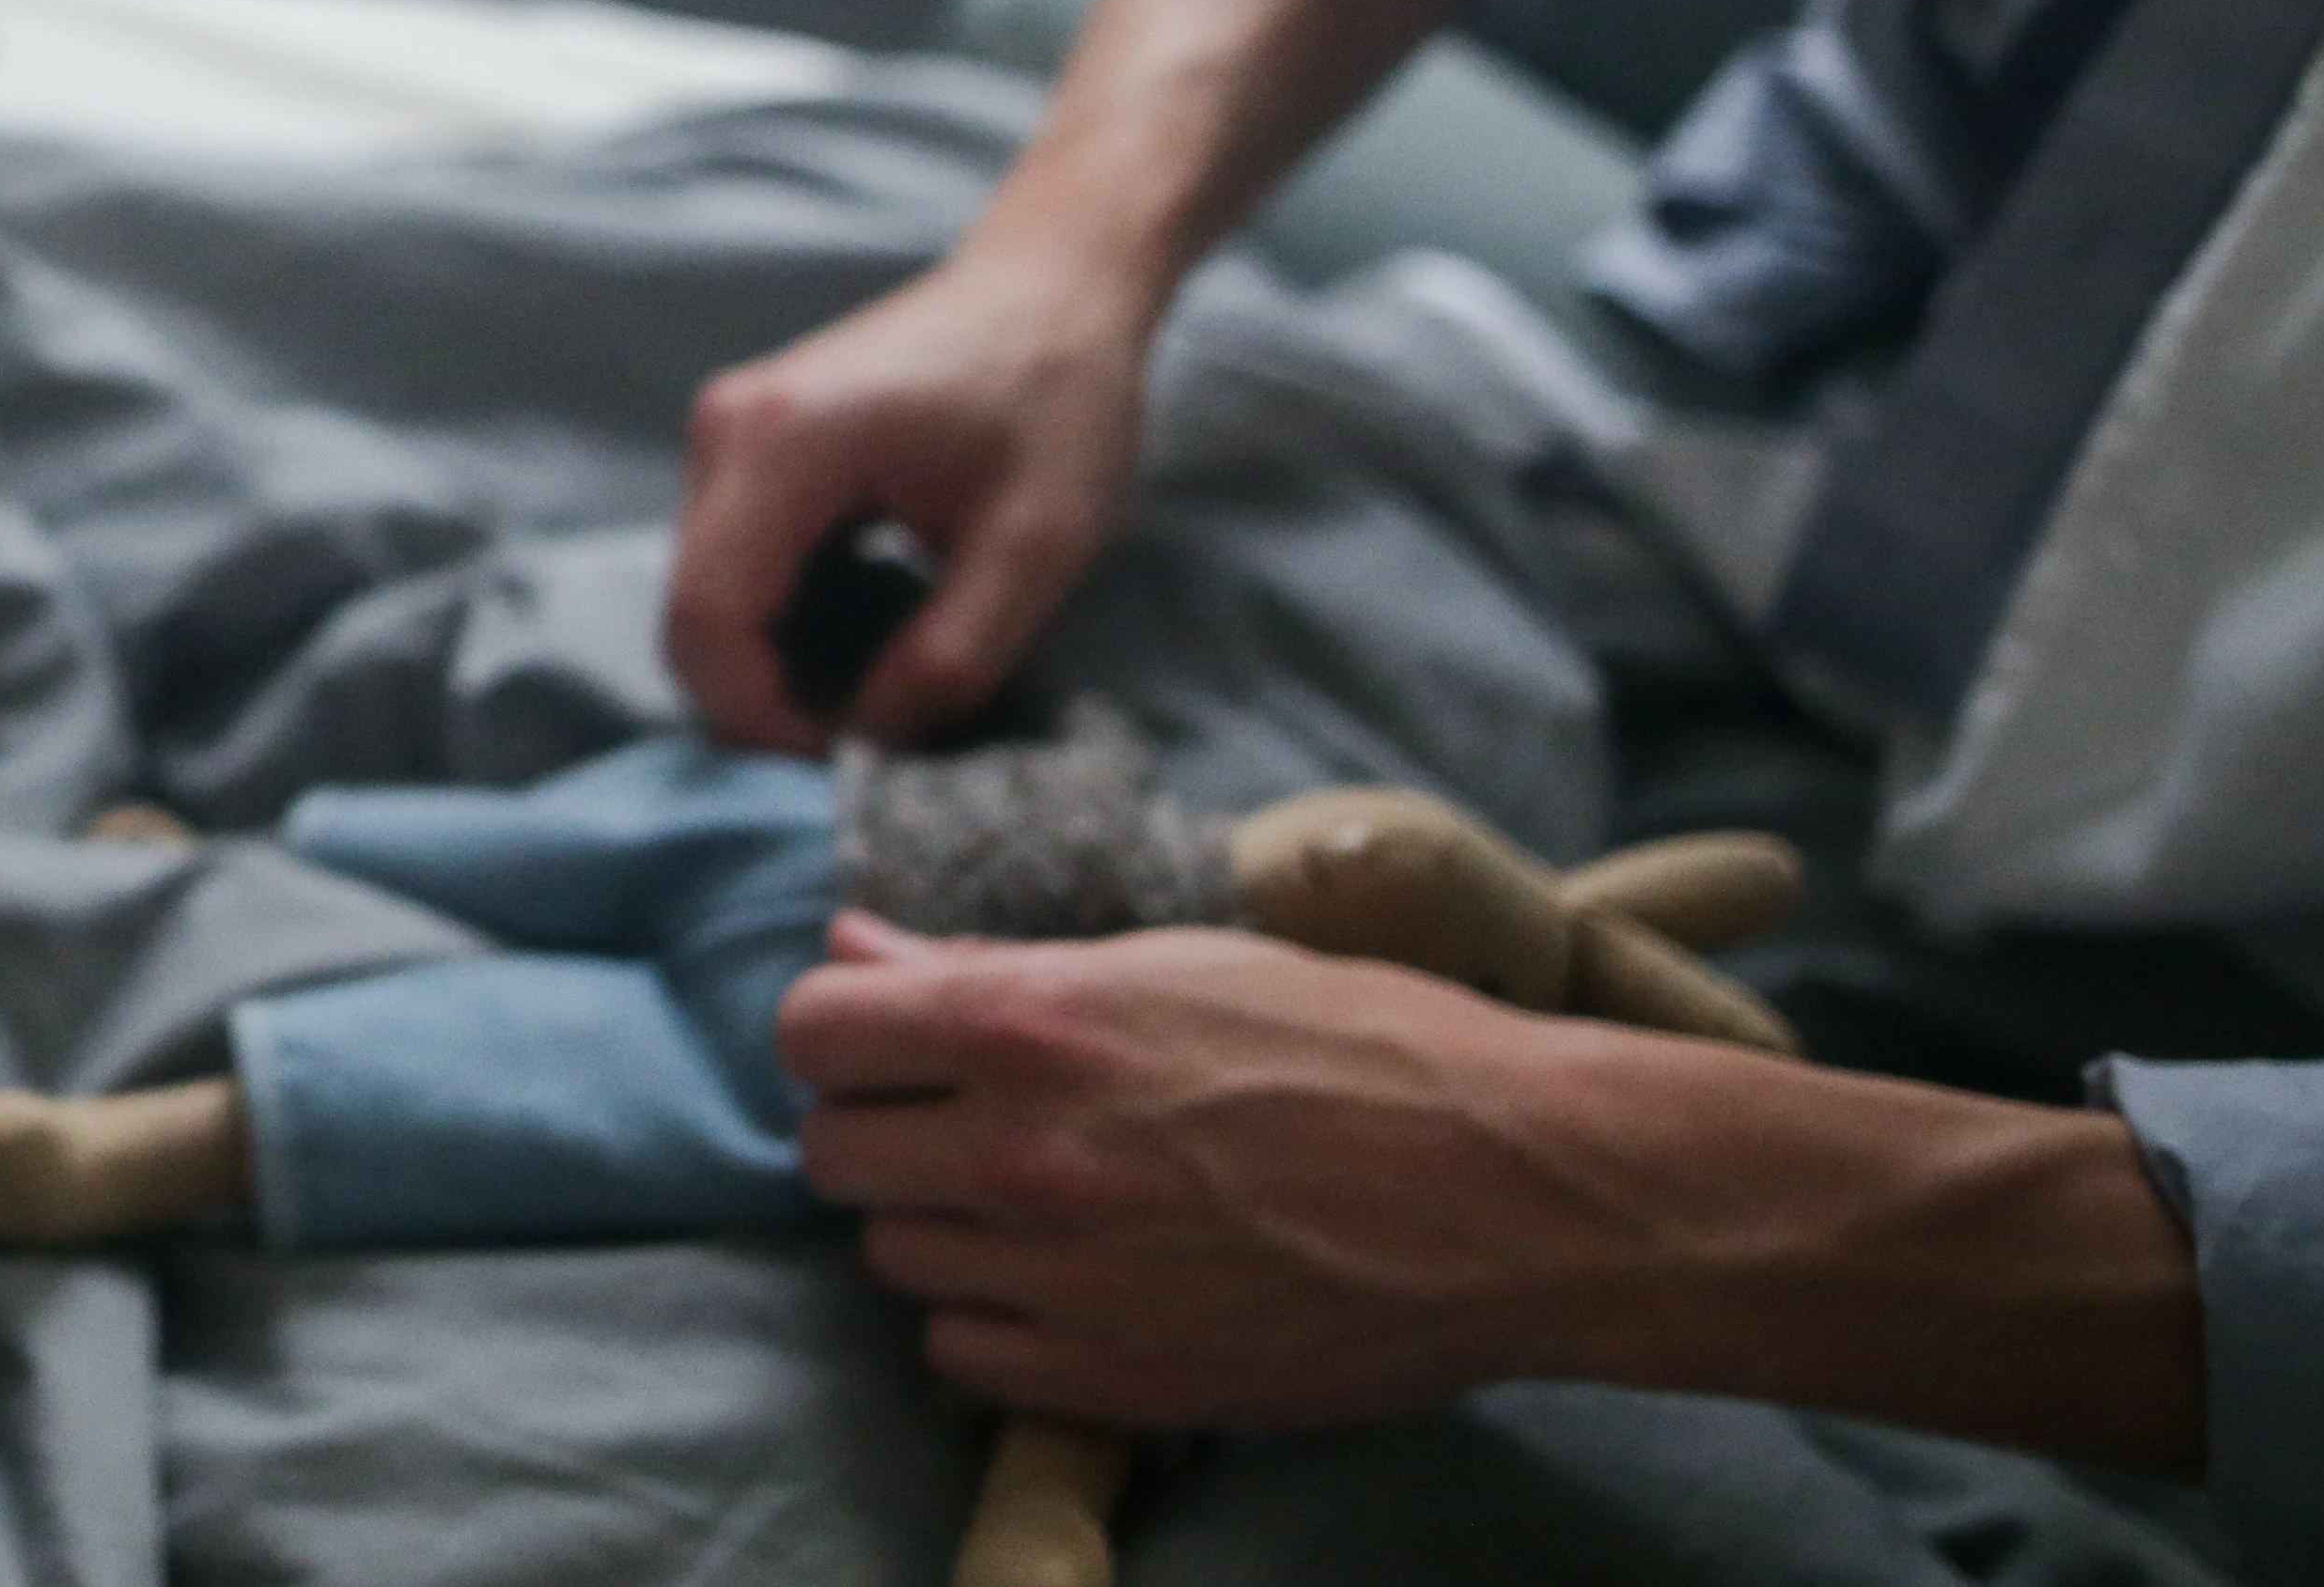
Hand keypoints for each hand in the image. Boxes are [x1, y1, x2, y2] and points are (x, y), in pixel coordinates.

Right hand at [666, 240, 1155, 749]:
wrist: (1054, 284)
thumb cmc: (1057, 397)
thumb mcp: (1037, 544)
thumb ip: (952, 656)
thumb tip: (870, 742)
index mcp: (782, 445)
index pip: (707, 620)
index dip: (758, 716)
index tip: (849, 758)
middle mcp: (728, 431)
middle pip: (693, 614)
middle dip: (769, 697)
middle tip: (877, 733)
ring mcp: (730, 430)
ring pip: (710, 593)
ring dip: (780, 658)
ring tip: (889, 677)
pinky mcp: (749, 440)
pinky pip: (735, 559)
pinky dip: (787, 615)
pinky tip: (873, 622)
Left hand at [781, 915, 1609, 1428]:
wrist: (1511, 1193)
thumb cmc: (1360, 1048)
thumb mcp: (1173, 964)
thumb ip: (988, 968)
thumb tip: (854, 945)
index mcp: (1029, 1023)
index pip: (813, 1029)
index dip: (845, 1034)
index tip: (887, 1045)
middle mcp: (1020, 1152)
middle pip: (832, 1152)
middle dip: (887, 1131)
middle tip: (974, 1123)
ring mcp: (1059, 1277)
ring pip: (893, 1254)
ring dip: (945, 1226)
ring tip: (1053, 1199)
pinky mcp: (1107, 1379)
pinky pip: (959, 1349)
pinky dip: (995, 1317)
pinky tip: (1075, 1279)